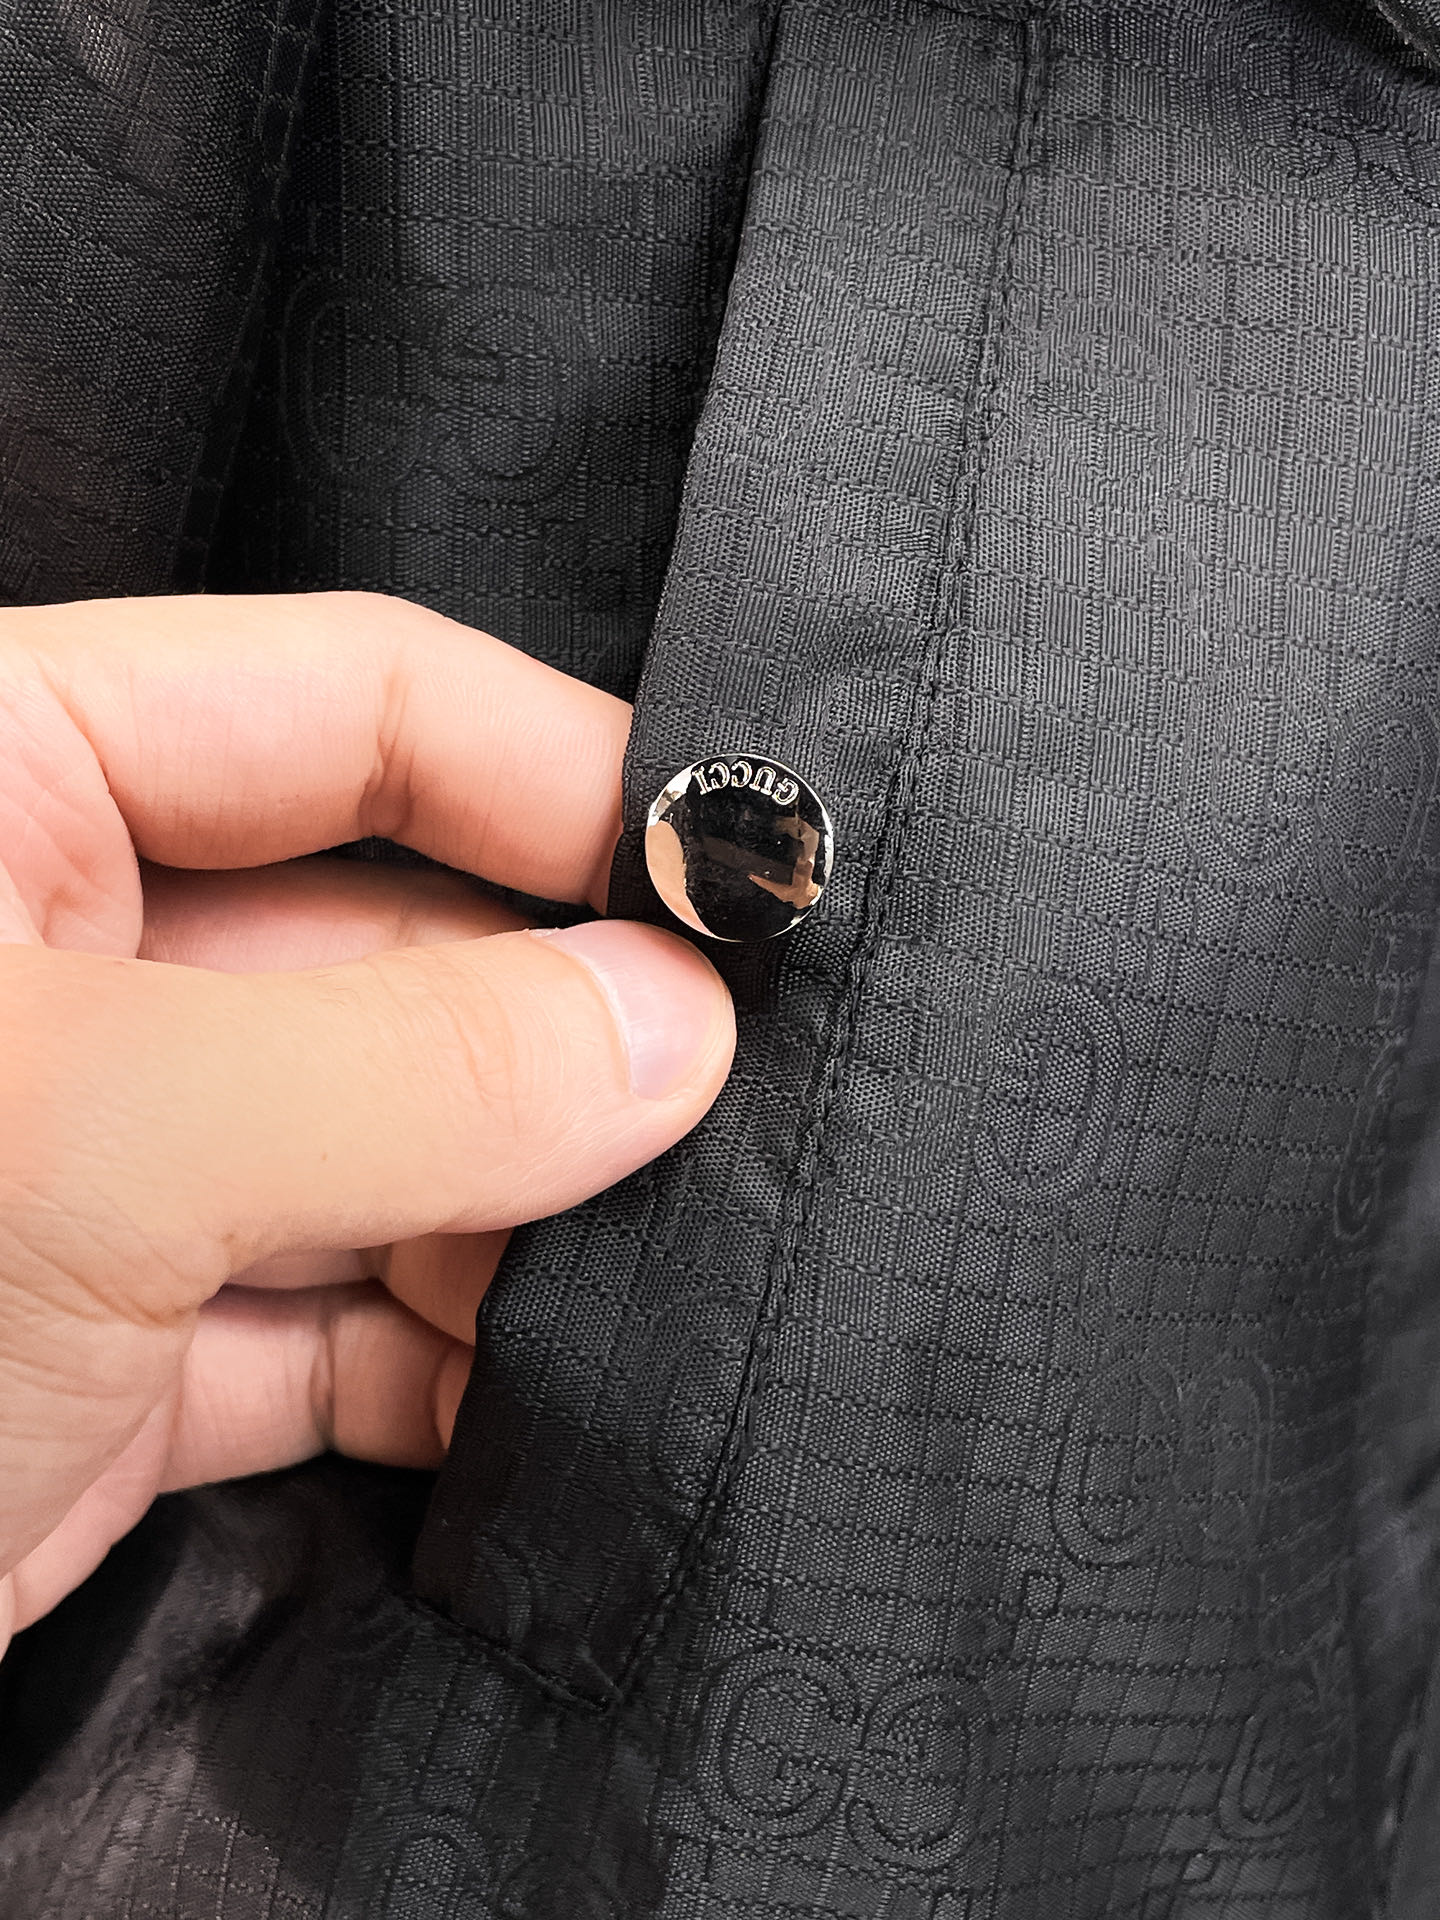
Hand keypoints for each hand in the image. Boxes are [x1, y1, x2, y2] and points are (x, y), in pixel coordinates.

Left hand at [0, 591, 733, 1655]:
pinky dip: (449, 1354)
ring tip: (648, 1275)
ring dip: (527, 1214)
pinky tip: (534, 1390)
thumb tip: (671, 1027)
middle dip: (565, 1029)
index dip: (560, 777)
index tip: (733, 879)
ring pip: (398, 1135)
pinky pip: (345, 1312)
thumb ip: (400, 1068)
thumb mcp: (85, 1139)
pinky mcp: (126, 1341)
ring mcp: (113, 1154)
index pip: (355, 702)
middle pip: (401, 936)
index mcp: (9, 778)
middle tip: (728, 1107)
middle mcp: (70, 952)